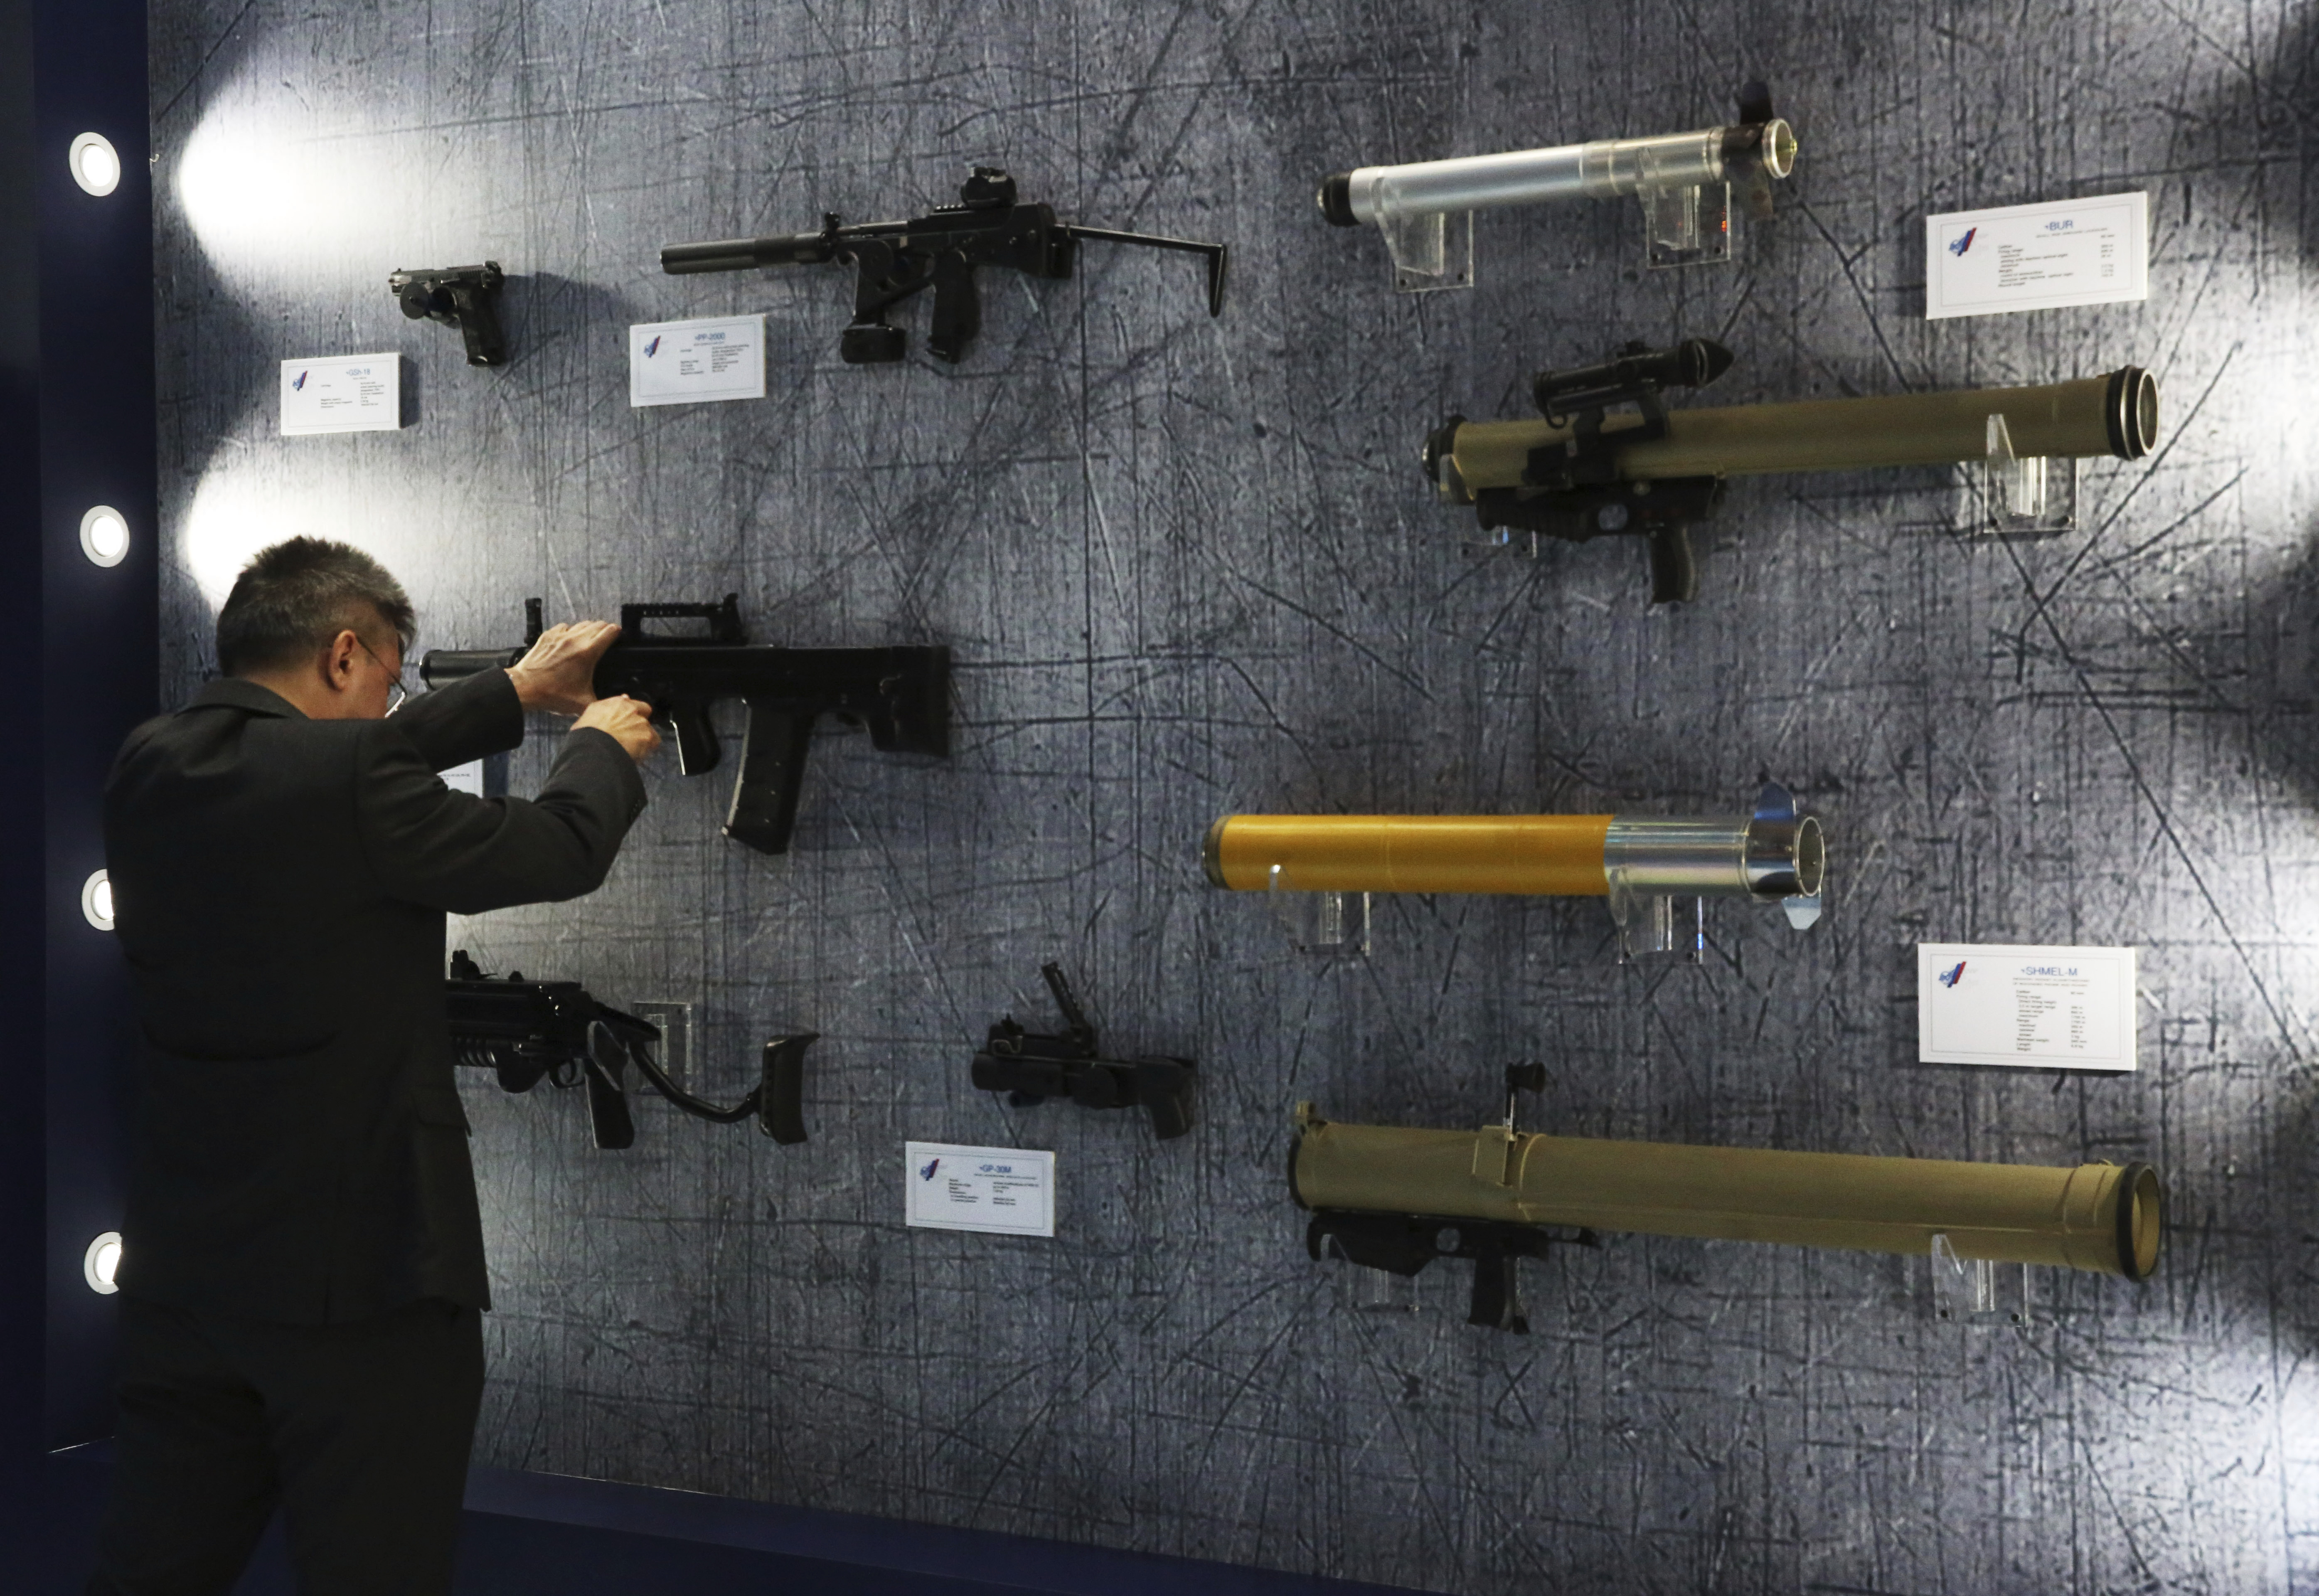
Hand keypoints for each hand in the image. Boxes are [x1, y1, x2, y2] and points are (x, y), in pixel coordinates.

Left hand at [506, 620, 620, 714]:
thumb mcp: (583, 703)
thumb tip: (618, 703)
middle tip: (607, 637)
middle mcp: (575, 640)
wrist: (524, 687)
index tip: (619, 635)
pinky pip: (564, 626)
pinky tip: (570, 639)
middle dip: (605, 629)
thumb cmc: (551, 694)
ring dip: (589, 629)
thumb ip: (604, 702)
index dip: (617, 632)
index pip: (609, 631)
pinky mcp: (548, 636)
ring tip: (590, 638)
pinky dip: (570, 631)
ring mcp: (560, 636)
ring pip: (582, 623)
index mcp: (587, 653)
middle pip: (597, 624)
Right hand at [575, 695, 660, 763]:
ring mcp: (641, 722)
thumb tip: (623, 698)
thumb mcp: (589, 716)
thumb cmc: (585, 734)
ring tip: (632, 749)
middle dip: (639, 722)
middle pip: (643, 713)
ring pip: (648, 728)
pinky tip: (640, 754)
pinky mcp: (648, 736)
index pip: (628, 702)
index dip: (629, 711)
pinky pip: (654, 741)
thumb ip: (604, 708)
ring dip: (642, 736)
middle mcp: (631, 709)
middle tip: (630, 735)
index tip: (625, 720)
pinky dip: (649, 747)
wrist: (594, 748)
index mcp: (615, 703)